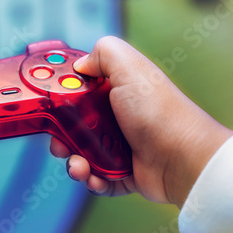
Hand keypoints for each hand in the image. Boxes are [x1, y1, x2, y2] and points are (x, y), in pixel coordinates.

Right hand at [50, 36, 232, 206]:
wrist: (183, 158)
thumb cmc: (158, 112)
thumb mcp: (130, 67)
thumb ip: (103, 52)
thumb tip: (81, 64)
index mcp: (114, 91)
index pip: (77, 93)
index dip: (60, 100)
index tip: (49, 107)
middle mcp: (115, 117)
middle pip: (73, 126)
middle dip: (60, 137)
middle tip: (59, 142)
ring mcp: (119, 146)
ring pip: (82, 154)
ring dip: (74, 162)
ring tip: (78, 166)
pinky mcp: (122, 172)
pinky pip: (97, 177)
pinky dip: (91, 180)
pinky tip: (93, 178)